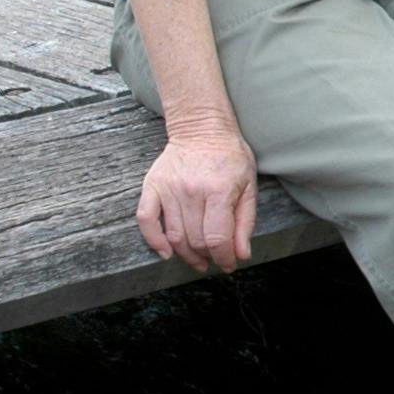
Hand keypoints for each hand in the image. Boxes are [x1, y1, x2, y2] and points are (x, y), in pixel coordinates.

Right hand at [138, 124, 257, 273]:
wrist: (202, 129)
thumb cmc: (230, 157)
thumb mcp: (248, 186)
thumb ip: (245, 222)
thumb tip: (241, 254)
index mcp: (218, 190)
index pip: (217, 238)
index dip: (224, 258)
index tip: (229, 264)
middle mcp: (191, 191)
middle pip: (195, 240)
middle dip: (208, 258)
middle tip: (215, 260)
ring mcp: (168, 189)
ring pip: (174, 236)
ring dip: (186, 255)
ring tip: (198, 260)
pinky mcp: (152, 186)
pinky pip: (145, 220)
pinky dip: (153, 240)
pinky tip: (166, 253)